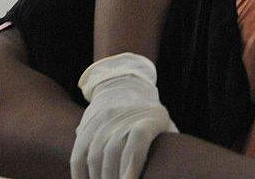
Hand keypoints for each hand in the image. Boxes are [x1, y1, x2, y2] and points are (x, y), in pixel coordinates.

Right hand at [70, 53, 177, 178]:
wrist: (125, 86)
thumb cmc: (151, 116)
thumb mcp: (165, 125)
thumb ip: (168, 145)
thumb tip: (176, 169)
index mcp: (149, 118)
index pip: (138, 139)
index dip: (132, 164)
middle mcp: (122, 116)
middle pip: (113, 152)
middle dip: (113, 178)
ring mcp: (102, 120)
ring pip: (94, 155)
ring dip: (97, 178)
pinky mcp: (86, 125)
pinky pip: (78, 153)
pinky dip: (79, 174)